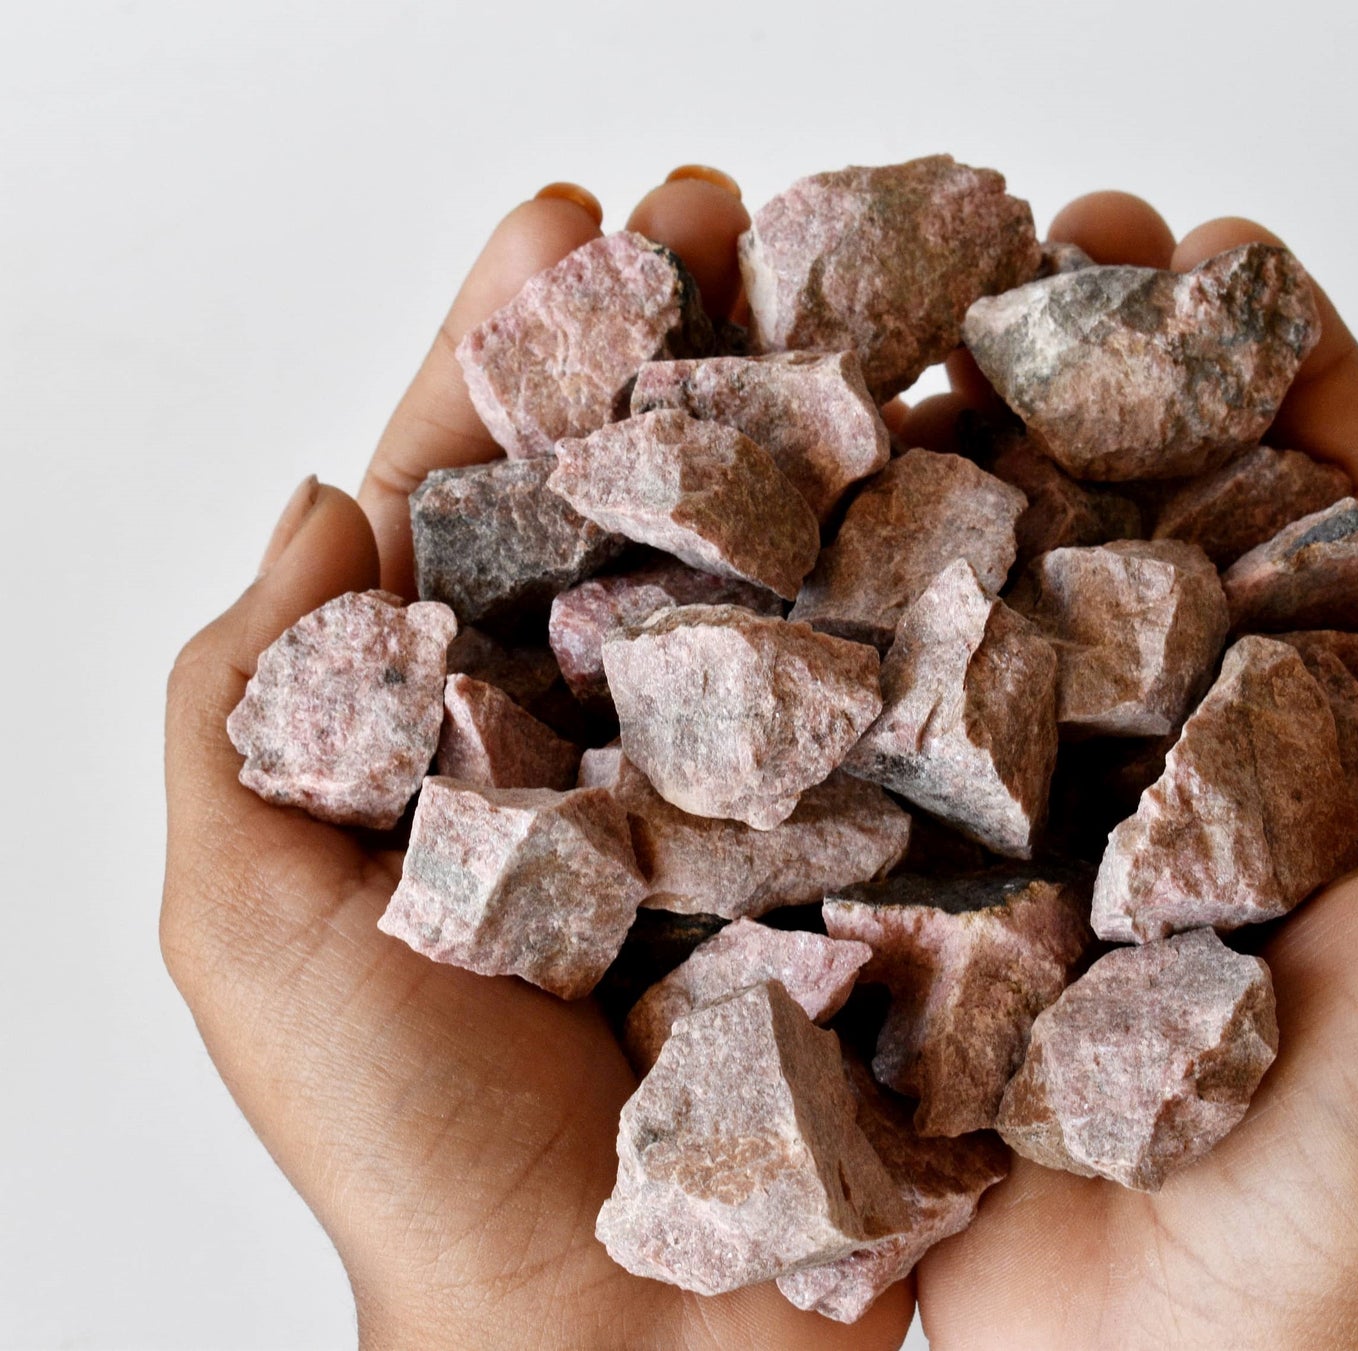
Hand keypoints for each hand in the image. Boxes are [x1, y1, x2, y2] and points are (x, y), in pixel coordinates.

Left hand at [162, 172, 913, 1349]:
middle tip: (732, 200)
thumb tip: (314, 505)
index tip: (569, 215)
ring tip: (884, 273)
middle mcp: (652, 731)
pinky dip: (967, 575)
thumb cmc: (425, 1156)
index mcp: (497, 726)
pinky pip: (938, 689)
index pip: (503, 493)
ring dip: (841, 415)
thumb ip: (244, 713)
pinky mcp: (910, 850)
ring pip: (811, 563)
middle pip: (670, 492)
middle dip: (696, 336)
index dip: (528, 351)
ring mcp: (790, 779)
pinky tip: (997, 461)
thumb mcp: (254, 930)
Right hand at [912, 197, 1357, 1348]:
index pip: (1337, 521)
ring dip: (988, 452)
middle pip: (1164, 519)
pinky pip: (919, 717)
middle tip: (1055, 238)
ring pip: (1030, 591)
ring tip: (927, 321)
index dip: (1290, 377)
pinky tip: (834, 500)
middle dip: (1114, 370)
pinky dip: (880, 610)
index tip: (1231, 252)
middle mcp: (1207, 762)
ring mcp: (1070, 809)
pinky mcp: (957, 873)